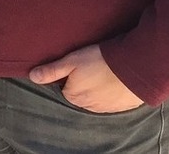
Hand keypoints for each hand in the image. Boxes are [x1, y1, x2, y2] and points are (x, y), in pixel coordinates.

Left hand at [29, 45, 143, 112]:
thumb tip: (32, 77)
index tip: (77, 66)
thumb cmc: (101, 60)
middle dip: (83, 83)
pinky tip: (115, 80)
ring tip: (104, 72)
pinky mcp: (123, 107)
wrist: (136, 66)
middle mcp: (89, 107)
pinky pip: (113, 101)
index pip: (64, 88)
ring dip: (98, 88)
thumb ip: (52, 70)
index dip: (69, 76)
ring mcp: (107, 109)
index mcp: (74, 96)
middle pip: (80, 94)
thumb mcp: (71, 60)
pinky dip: (112, 92)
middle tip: (92, 67)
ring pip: (97, 98)